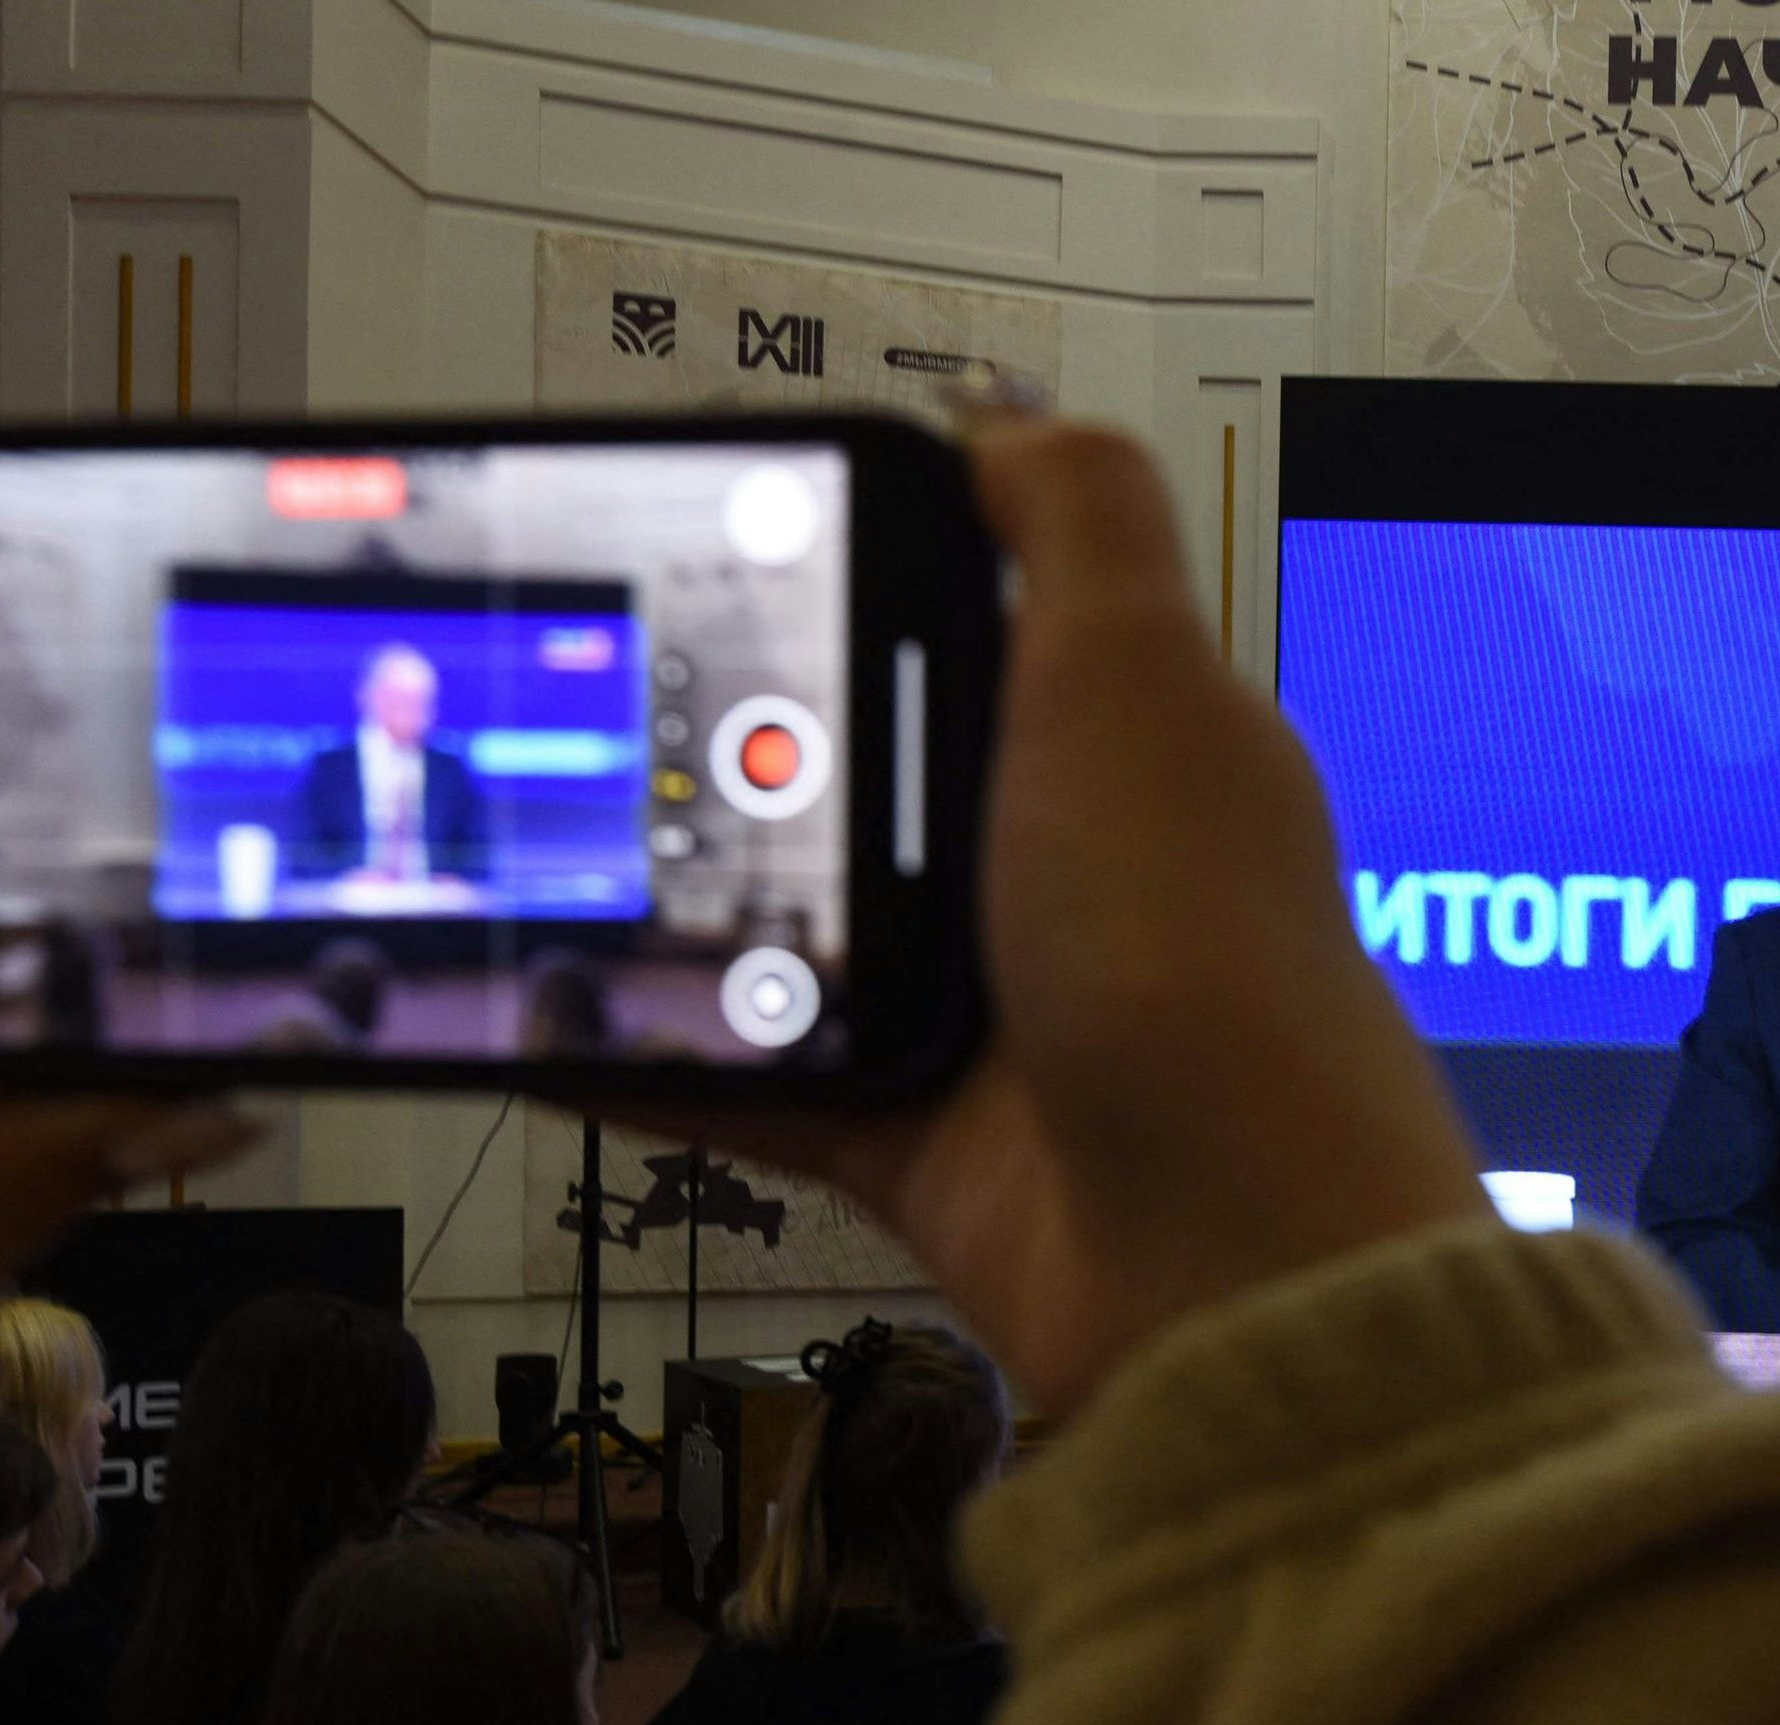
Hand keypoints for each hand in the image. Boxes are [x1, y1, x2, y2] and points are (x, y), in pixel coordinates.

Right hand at [629, 420, 1486, 1412]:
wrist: (1224, 1252)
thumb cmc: (1202, 963)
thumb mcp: (1139, 675)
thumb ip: (1077, 523)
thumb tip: (1008, 417)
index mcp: (1129, 738)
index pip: (976, 621)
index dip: (856, 583)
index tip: (708, 556)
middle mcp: (1071, 870)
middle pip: (871, 779)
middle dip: (741, 756)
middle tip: (593, 719)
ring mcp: (1004, 1012)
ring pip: (806, 934)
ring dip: (687, 909)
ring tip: (555, 858)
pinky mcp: (938, 1142)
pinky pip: (769, 1086)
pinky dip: (666, 1065)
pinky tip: (568, 1029)